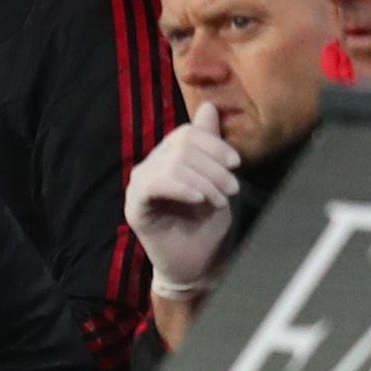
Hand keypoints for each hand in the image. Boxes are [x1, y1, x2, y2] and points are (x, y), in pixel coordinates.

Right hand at [125, 103, 240, 298]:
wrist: (196, 265)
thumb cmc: (205, 223)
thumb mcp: (215, 179)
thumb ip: (210, 145)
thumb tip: (208, 106)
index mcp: (168, 156)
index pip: (186, 133)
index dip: (213, 144)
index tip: (236, 164)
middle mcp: (150, 165)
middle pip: (181, 146)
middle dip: (213, 166)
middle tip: (232, 188)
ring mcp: (139, 185)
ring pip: (173, 163)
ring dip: (204, 180)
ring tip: (220, 200)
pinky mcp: (135, 206)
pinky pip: (155, 184)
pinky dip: (181, 187)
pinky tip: (198, 198)